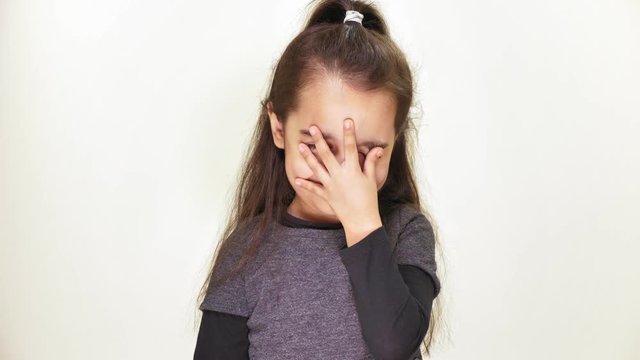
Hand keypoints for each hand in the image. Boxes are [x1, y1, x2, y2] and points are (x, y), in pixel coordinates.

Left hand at [295, 118, 384, 245]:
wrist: (361, 221)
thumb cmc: (368, 199)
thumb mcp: (371, 180)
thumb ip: (371, 163)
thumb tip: (378, 148)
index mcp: (353, 171)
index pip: (351, 148)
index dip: (349, 134)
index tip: (347, 121)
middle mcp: (339, 176)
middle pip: (327, 155)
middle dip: (319, 140)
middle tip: (312, 128)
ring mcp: (331, 186)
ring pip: (317, 168)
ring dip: (308, 156)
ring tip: (300, 145)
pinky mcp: (326, 196)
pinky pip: (314, 189)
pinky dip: (305, 184)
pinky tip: (297, 178)